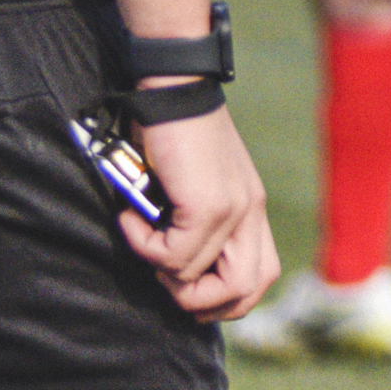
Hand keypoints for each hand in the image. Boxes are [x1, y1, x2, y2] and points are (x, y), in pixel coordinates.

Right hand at [127, 102, 279, 321]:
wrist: (173, 88)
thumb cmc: (173, 130)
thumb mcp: (195, 182)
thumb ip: (198, 219)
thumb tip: (172, 262)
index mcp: (252, 209)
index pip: (260, 277)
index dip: (225, 298)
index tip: (185, 285)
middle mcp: (251, 212)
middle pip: (245, 290)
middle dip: (199, 301)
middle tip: (163, 276)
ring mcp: (234, 211)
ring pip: (202, 280)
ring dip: (161, 270)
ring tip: (141, 236)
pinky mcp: (208, 206)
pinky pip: (174, 255)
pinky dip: (144, 245)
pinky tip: (130, 217)